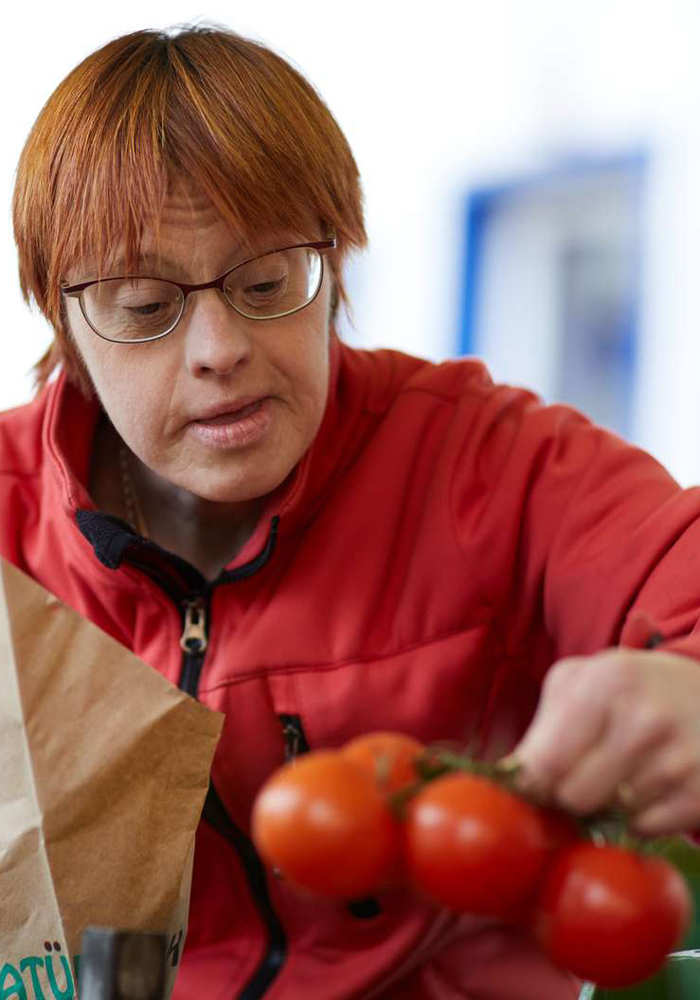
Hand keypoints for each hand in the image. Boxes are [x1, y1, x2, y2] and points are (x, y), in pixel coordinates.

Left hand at [509, 649, 699, 835]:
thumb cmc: (628, 687)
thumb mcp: (580, 681)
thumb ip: (541, 728)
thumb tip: (508, 782)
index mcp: (607, 684)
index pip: (547, 763)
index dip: (533, 783)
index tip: (535, 783)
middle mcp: (646, 721)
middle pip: (575, 798)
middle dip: (568, 794)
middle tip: (581, 774)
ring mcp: (679, 760)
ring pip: (610, 818)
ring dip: (606, 805)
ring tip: (620, 772)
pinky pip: (646, 830)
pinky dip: (640, 817)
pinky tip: (650, 785)